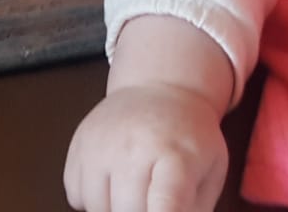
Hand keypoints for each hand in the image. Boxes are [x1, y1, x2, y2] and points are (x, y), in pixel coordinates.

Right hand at [64, 84, 227, 211]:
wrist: (159, 88)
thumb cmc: (187, 134)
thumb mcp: (211, 169)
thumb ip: (198, 207)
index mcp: (176, 156)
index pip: (166, 203)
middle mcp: (133, 148)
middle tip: (154, 198)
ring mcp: (101, 146)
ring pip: (98, 208)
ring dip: (115, 209)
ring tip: (135, 188)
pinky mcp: (78, 145)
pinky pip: (75, 195)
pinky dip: (92, 198)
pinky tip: (113, 180)